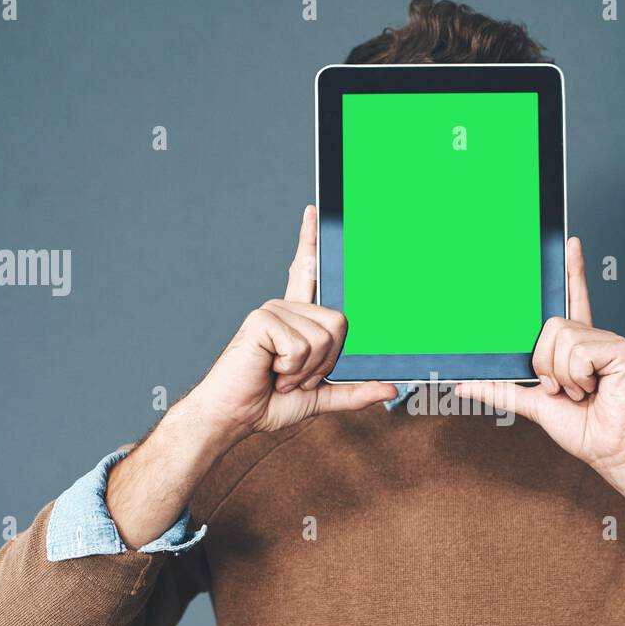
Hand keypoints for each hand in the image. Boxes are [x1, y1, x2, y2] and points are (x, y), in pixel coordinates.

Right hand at [188, 205, 397, 440]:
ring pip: (323, 337)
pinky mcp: (262, 319)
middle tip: (295, 376)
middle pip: (339, 323)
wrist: (233, 415)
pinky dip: (292, 369)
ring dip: (306, 370)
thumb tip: (391, 390)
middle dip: (325, 361)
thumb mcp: (320, 397)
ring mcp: (272, 309)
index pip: (305, 271)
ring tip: (280, 374)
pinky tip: (270, 369)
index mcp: (295, 318)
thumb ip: (353, 391)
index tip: (312, 210)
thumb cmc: (268, 403)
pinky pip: (302, 345)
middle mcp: (284, 307)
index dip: (309, 240)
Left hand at [455, 237, 624, 480]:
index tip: (572, 243)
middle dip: (544, 365)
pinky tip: (595, 389)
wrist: (611, 451)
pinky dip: (577, 377)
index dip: (573, 272)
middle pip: (549, 326)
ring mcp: (610, 341)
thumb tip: (462, 385)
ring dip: (562, 376)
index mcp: (577, 346)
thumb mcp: (533, 404)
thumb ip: (501, 389)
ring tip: (582, 392)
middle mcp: (594, 337)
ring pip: (561, 339)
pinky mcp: (621, 349)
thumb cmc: (582, 428)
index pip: (573, 300)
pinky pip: (578, 352)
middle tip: (563, 389)